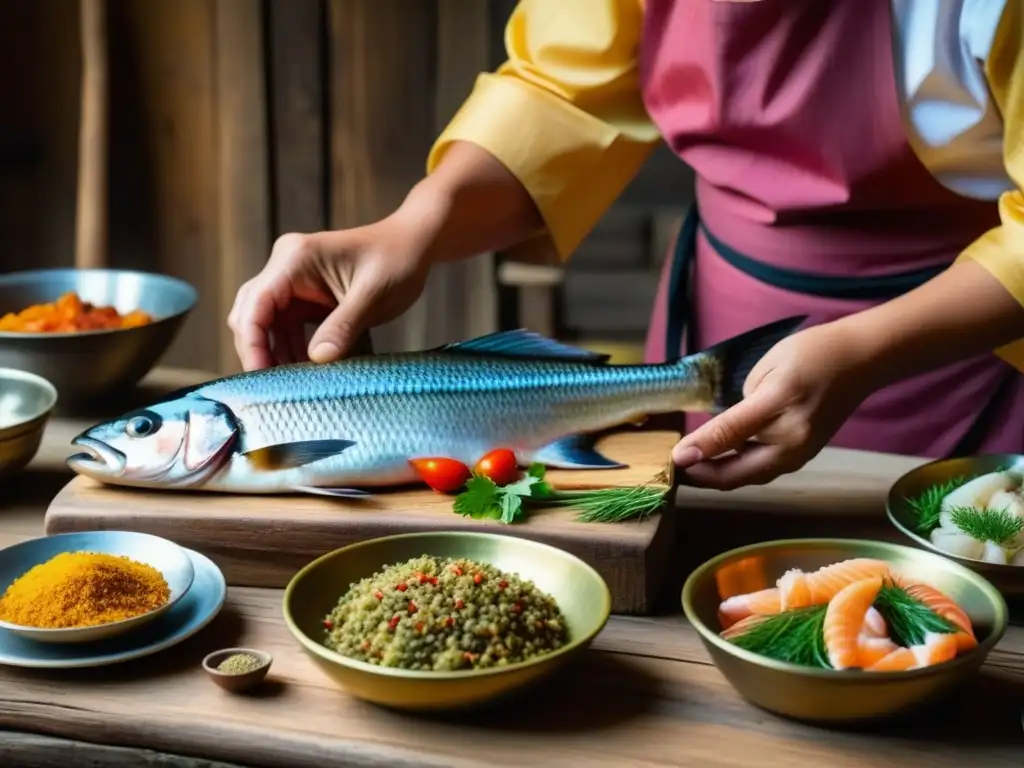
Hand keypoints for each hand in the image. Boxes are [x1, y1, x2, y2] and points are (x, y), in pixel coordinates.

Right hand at [228, 215, 430, 369]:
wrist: (413, 245)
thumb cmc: (397, 260)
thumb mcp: (373, 296)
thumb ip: (344, 326)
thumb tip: (318, 360)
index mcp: (295, 259)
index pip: (256, 304)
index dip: (252, 342)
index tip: (259, 375)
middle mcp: (286, 267)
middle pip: (251, 314)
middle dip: (258, 351)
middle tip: (272, 387)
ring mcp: (294, 281)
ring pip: (267, 323)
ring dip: (277, 353)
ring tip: (294, 384)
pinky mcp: (306, 295)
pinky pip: (288, 326)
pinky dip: (294, 349)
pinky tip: (309, 371)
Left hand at [671, 322, 874, 489]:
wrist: (861, 359)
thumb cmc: (811, 355)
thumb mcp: (767, 371)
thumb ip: (738, 409)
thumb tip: (715, 437)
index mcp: (780, 417)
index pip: (728, 438)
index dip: (697, 450)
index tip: (672, 458)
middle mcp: (791, 445)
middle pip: (737, 474)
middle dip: (703, 477)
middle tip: (674, 471)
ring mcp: (800, 455)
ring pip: (749, 476)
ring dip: (719, 477)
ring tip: (690, 470)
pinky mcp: (802, 455)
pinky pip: (762, 470)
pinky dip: (738, 471)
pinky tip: (718, 463)